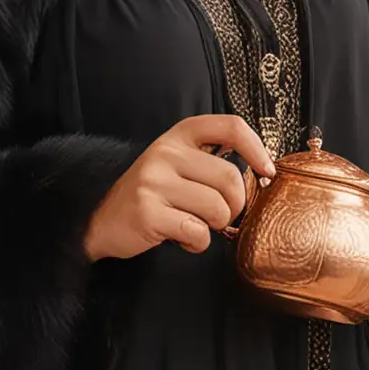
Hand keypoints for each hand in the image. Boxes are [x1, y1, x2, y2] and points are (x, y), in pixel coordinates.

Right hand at [84, 116, 276, 260]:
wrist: (101, 221)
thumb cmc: (153, 194)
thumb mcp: (178, 164)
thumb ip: (212, 161)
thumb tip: (262, 172)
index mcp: (178, 136)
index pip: (230, 127)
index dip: (257, 148)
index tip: (267, 170)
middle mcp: (165, 153)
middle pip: (231, 178)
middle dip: (236, 205)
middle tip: (221, 215)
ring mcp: (154, 182)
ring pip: (218, 208)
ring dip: (215, 225)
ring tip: (196, 224)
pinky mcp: (148, 213)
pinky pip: (197, 232)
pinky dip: (198, 243)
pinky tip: (182, 238)